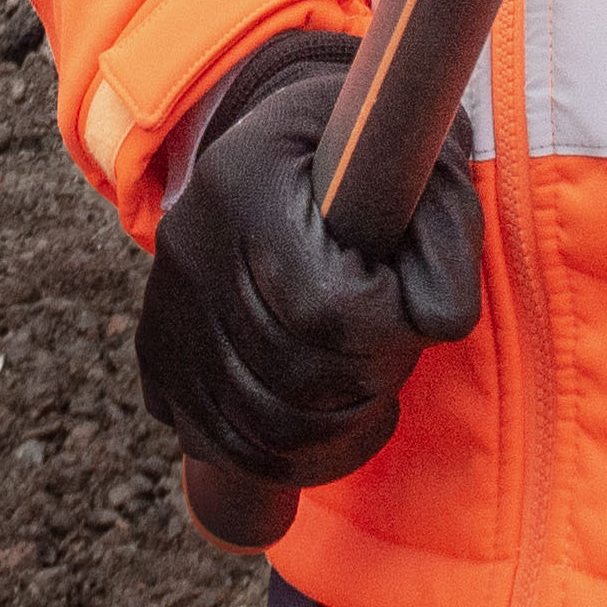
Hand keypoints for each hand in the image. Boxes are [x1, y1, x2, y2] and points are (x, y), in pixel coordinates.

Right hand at [133, 34, 483, 492]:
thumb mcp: (422, 157)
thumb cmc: (370, 153)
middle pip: (290, 375)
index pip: (322, 306)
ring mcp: (166, 308)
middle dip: (365, 383)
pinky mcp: (159, 359)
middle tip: (393, 355)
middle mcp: (188, 244)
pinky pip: (220, 444)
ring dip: (334, 430)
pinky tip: (331, 422)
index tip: (406, 308)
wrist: (288, 149)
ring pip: (255, 427)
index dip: (385, 329)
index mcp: (244, 177)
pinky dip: (287, 457)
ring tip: (369, 392)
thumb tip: (434, 324)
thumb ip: (447, 237)